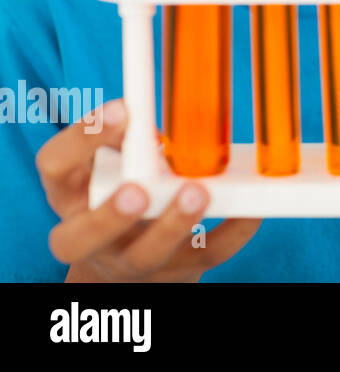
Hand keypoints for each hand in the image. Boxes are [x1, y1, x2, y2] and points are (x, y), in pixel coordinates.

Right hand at [36, 99, 260, 281]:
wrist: (131, 262)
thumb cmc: (124, 192)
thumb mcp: (113, 163)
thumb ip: (129, 137)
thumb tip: (163, 102)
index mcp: (71, 195)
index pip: (54, 166)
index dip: (81, 139)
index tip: (123, 108)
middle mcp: (92, 237)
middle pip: (80, 238)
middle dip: (109, 215)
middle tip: (137, 190)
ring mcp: (134, 260)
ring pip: (145, 254)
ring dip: (172, 226)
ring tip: (196, 194)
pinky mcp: (180, 270)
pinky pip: (208, 255)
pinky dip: (232, 231)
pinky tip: (250, 210)